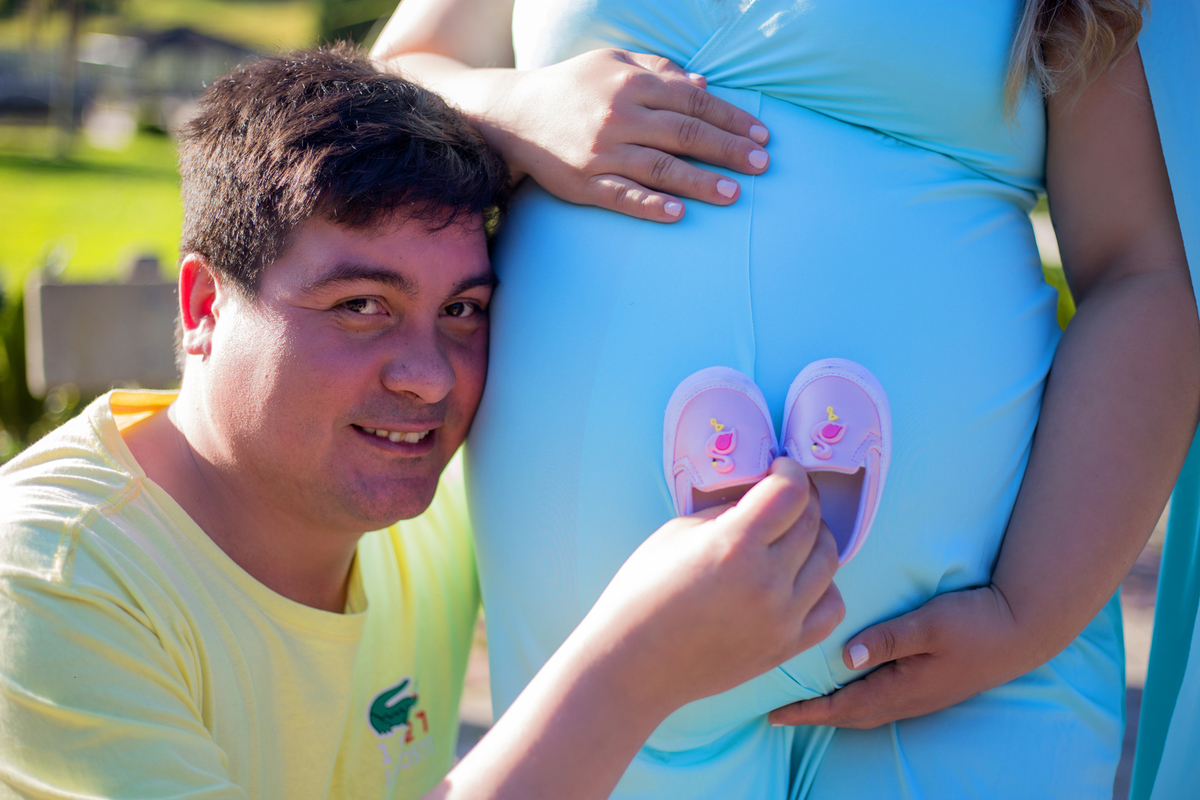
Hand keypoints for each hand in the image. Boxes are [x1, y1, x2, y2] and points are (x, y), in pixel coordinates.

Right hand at [493, 48, 770, 221]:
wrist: (513, 114)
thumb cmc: (571, 86)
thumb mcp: (612, 63)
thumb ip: (658, 70)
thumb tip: (703, 86)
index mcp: (632, 84)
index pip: (695, 102)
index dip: (732, 118)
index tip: (762, 136)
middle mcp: (620, 116)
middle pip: (685, 135)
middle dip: (728, 150)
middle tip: (761, 166)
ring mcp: (602, 152)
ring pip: (660, 168)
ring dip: (699, 181)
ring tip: (733, 194)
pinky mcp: (584, 183)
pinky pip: (622, 196)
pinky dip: (651, 205)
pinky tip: (678, 213)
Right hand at [574, 458, 843, 715]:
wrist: (633, 666)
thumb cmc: (643, 595)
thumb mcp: (677, 533)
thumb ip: (726, 512)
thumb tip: (759, 499)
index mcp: (734, 545)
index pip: (791, 492)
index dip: (790, 471)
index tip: (779, 468)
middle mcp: (767, 581)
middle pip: (812, 522)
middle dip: (802, 499)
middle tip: (784, 496)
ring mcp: (782, 618)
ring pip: (829, 561)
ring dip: (814, 539)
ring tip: (790, 536)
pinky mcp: (787, 647)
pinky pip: (831, 606)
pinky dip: (823, 585)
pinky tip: (798, 578)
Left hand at [767, 585, 1034, 728]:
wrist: (1023, 628)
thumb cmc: (974, 622)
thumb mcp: (928, 624)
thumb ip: (886, 639)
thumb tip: (844, 658)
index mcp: (902, 688)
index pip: (843, 707)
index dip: (806, 711)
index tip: (773, 713)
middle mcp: (908, 699)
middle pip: (849, 715)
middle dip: (812, 716)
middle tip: (776, 712)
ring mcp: (920, 695)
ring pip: (864, 710)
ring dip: (833, 710)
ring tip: (803, 704)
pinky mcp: (928, 685)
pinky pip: (880, 700)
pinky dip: (854, 700)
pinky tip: (846, 687)